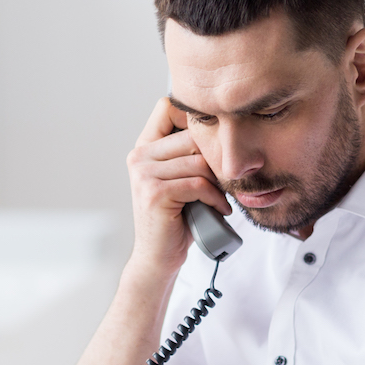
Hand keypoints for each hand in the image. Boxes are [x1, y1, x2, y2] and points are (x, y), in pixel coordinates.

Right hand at [125, 97, 232, 277]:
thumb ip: (189, 153)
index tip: (213, 144)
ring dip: (218, 182)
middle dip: (215, 160)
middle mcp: (139, 156)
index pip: (168, 107)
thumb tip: (224, 127)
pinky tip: (219, 209)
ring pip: (198, 162)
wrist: (158, 257)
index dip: (195, 119)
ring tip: (222, 198)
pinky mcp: (155, 193)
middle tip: (225, 181)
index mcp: (144, 148)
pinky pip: (198, 184)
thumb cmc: (177, 218)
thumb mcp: (181, 179)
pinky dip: (215, 198)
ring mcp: (144, 174)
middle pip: (192, 137)